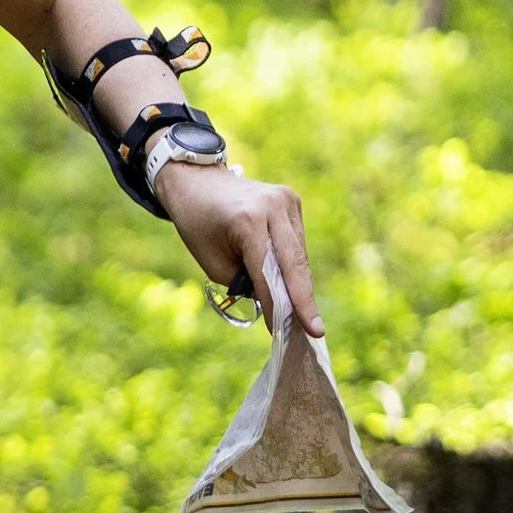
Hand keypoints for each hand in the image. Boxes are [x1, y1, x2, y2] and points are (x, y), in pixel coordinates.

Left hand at [156, 163, 323, 337]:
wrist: (196, 179)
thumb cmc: (198, 224)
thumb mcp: (212, 261)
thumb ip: (244, 282)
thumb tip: (275, 299)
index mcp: (247, 221)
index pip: (267, 273)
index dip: (276, 306)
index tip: (284, 333)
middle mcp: (272, 207)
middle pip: (294, 263)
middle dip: (304, 301)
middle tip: (316, 332)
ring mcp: (286, 200)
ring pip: (298, 253)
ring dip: (299, 283)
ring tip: (303, 316)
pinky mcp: (292, 200)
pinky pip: (296, 241)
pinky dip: (293, 264)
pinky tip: (293, 284)